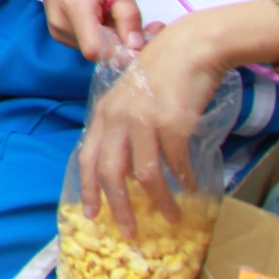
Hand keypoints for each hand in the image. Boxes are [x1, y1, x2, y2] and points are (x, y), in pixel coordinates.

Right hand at [18, 0, 142, 60]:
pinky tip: (108, 17)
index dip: (124, 51)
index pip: (97, 51)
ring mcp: (57, 32)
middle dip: (129, 43)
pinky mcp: (59, 34)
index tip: (146, 36)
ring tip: (121, 13)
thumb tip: (137, 46)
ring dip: (118, 39)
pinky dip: (106, 36)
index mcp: (75, 8)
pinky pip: (91, 44)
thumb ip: (127, 14)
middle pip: (103, 52)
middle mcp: (61, 26)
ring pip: (99, 50)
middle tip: (152, 25)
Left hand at [77, 20, 226, 230]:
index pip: (88, 157)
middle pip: (111, 173)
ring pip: (146, 174)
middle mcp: (118, 118)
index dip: (87, 188)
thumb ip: (125, 129)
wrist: (191, 47)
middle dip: (119, 207)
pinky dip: (184, 179)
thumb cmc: (163, 73)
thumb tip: (129, 170)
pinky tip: (191, 188)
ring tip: (171, 217)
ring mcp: (144, 120)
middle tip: (130, 232)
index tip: (91, 214)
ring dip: (160, 201)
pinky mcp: (173, 122)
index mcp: (104, 113)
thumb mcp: (132, 100)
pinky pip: (176, 162)